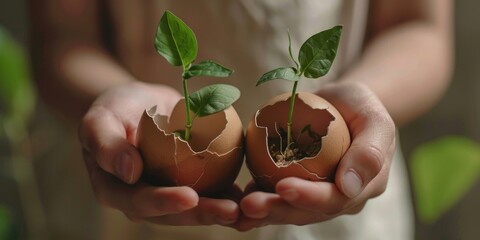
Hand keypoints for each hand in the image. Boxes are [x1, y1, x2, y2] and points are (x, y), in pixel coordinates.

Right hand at [79, 81, 240, 225]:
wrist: (138, 104)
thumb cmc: (115, 109)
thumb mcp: (100, 119)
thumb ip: (106, 144)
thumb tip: (129, 173)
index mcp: (117, 191)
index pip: (140, 202)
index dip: (165, 203)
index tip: (189, 197)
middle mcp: (144, 199)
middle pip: (174, 213)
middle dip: (203, 214)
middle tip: (230, 211)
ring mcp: (169, 193)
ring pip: (196, 207)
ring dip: (221, 210)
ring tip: (246, 209)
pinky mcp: (190, 183)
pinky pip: (210, 191)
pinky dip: (229, 195)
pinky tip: (249, 194)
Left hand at [235, 82, 395, 230]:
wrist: (344, 104)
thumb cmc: (361, 108)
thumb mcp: (376, 121)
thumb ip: (369, 152)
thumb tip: (349, 188)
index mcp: (361, 188)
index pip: (335, 200)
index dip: (309, 197)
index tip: (283, 186)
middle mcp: (338, 199)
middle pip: (306, 212)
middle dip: (277, 210)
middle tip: (250, 205)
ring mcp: (315, 195)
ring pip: (287, 209)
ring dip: (262, 210)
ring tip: (238, 208)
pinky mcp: (296, 186)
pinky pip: (275, 196)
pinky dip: (256, 198)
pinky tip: (235, 200)